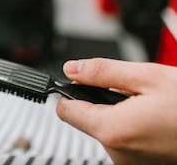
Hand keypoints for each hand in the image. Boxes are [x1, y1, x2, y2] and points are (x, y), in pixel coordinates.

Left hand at [56, 58, 176, 164]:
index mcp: (113, 130)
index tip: (83, 82)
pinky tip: (158, 122)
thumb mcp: (148, 77)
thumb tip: (73, 68)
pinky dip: (136, 128)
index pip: (65, 111)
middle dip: (105, 101)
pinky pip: (127, 142)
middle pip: (87, 120)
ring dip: (123, 114)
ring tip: (154, 108)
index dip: (71, 91)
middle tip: (136, 93)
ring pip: (109, 130)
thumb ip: (103, 72)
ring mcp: (131, 164)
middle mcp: (118, 153)